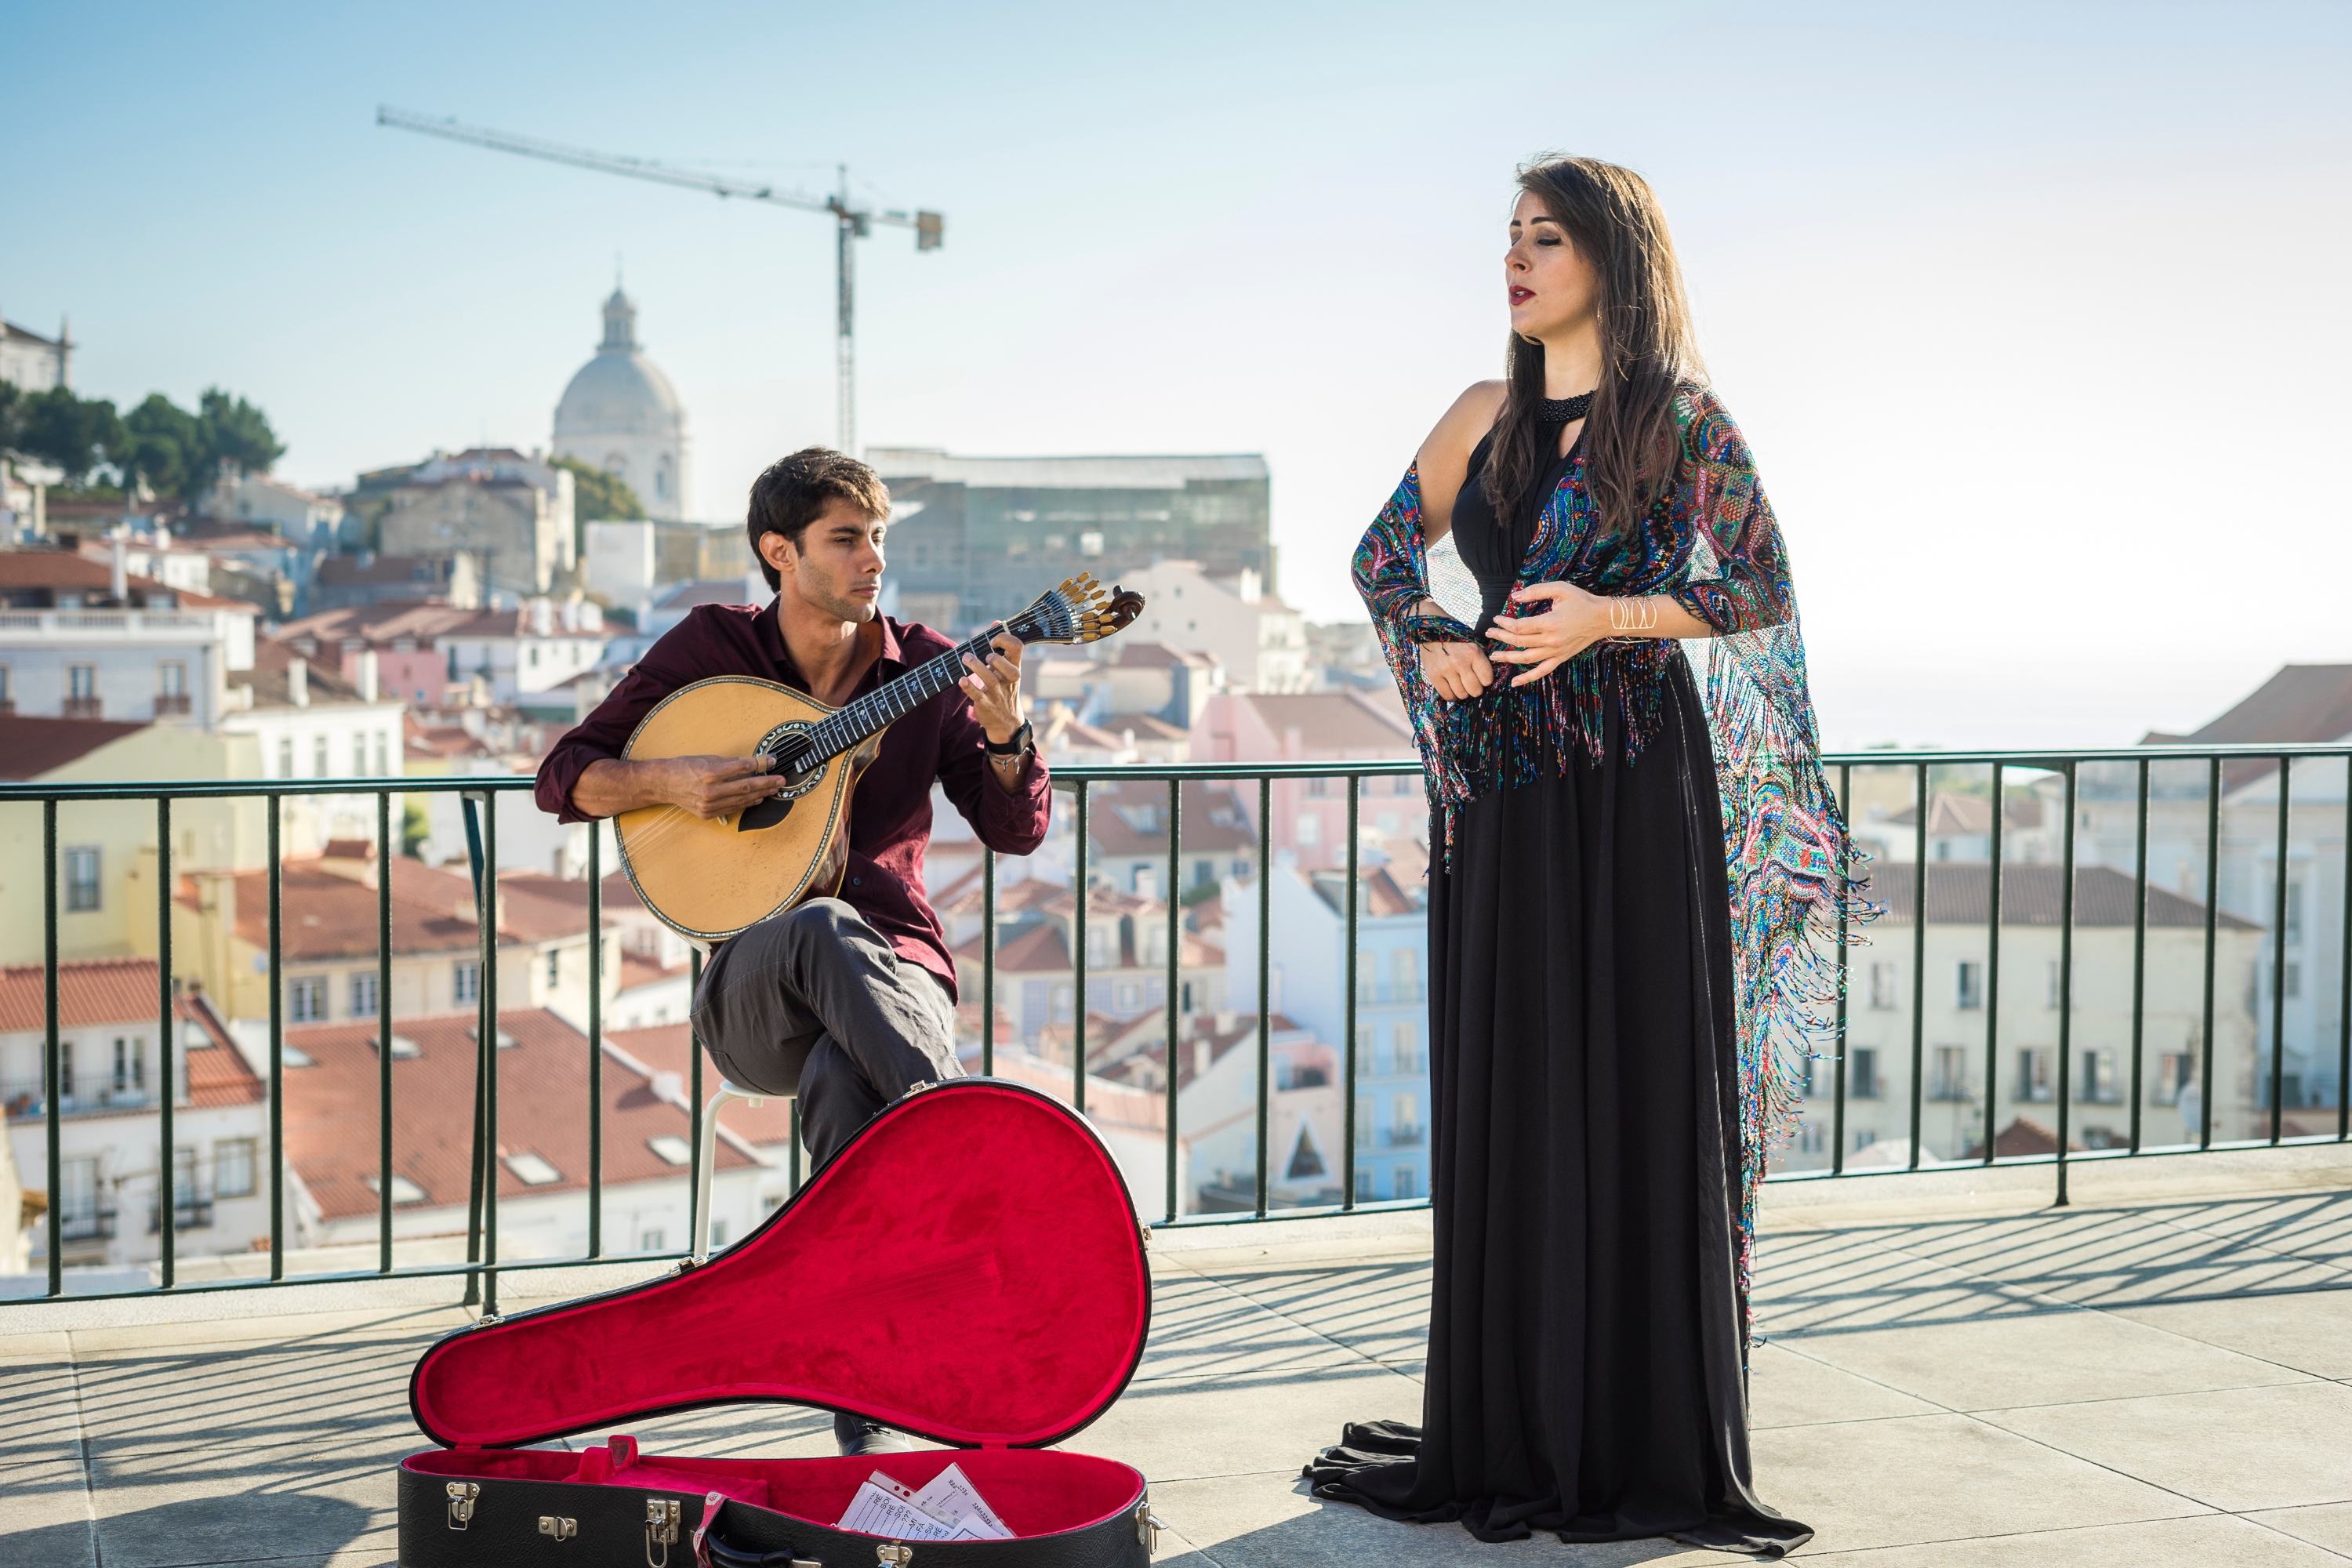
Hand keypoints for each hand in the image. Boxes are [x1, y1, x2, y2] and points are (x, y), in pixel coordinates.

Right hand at [655, 754, 780, 819]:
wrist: (664, 784)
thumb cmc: (684, 767)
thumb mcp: (707, 758)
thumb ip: (730, 762)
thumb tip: (752, 762)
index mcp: (710, 773)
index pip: (742, 768)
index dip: (760, 764)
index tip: (771, 761)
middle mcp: (710, 791)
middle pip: (746, 787)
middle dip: (766, 783)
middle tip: (780, 780)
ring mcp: (709, 805)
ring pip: (742, 800)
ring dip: (761, 794)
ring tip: (774, 789)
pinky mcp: (708, 814)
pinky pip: (733, 808)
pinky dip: (747, 803)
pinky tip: (758, 798)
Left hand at [960, 627, 1026, 742]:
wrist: (1007, 722)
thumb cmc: (1004, 688)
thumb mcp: (1007, 669)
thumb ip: (1001, 646)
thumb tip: (996, 622)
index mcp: (1014, 667)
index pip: (1018, 648)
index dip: (1005, 640)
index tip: (992, 640)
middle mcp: (1008, 680)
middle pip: (1007, 667)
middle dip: (994, 658)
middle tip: (983, 654)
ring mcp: (998, 693)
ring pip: (990, 679)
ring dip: (976, 667)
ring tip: (965, 658)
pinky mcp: (986, 704)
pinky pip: (977, 695)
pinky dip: (969, 687)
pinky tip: (961, 680)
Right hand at [1418, 641, 1492, 700]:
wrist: (1431, 629)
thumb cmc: (1455, 637)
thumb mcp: (1472, 643)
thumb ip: (1479, 660)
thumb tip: (1485, 680)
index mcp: (1473, 653)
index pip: (1487, 679)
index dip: (1485, 681)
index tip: (1481, 678)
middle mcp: (1460, 662)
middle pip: (1475, 690)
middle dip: (1475, 689)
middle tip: (1471, 684)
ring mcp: (1446, 669)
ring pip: (1462, 694)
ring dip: (1463, 692)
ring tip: (1460, 685)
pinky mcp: (1434, 674)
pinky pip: (1447, 695)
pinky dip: (1451, 696)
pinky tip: (1452, 690)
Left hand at [1487, 581, 1609, 687]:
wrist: (1602, 618)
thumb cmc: (1581, 601)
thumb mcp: (1559, 589)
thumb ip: (1536, 591)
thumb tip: (1515, 597)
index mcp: (1549, 623)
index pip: (1519, 627)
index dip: (1504, 623)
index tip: (1496, 619)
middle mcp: (1551, 640)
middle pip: (1519, 642)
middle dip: (1501, 637)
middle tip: (1489, 633)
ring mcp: (1556, 652)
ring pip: (1526, 658)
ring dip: (1508, 657)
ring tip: (1494, 656)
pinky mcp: (1560, 658)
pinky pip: (1542, 671)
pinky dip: (1527, 678)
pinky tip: (1514, 682)